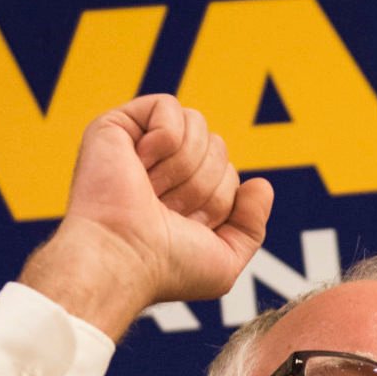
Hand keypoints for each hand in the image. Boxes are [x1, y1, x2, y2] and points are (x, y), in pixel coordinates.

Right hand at [19, 95, 273, 337]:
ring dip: (182, 167)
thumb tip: (260, 184)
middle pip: (217, 146)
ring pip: (197, 125)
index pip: (229, 174)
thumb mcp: (225, 261)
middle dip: (202, 184)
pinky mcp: (116, 126)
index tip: (186, 226)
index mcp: (184, 196)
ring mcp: (139, 146)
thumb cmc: (166, 268)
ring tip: (150, 191)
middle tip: (166, 209)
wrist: (123, 258)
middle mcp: (162, 169)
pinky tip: (139, 164)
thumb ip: (251, 226)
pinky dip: (164, 139)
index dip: (219, 202)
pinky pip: (168, 107)